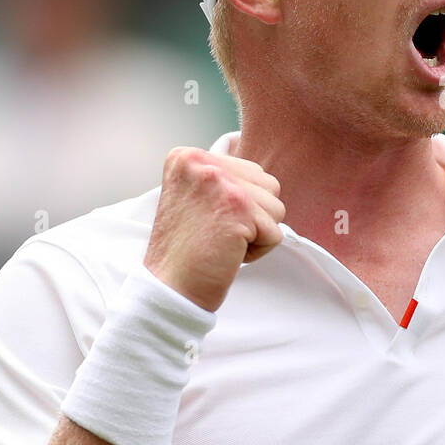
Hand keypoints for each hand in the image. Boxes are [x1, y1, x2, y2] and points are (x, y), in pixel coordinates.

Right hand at [142, 146, 284, 311]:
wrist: (167, 288)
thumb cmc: (186, 249)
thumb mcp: (195, 196)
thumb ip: (224, 178)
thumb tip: (263, 177)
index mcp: (187, 156)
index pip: (251, 171)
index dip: (240, 205)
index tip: (206, 221)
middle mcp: (201, 162)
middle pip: (268, 185)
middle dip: (253, 216)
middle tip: (215, 233)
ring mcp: (220, 183)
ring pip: (276, 207)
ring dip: (256, 233)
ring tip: (220, 242)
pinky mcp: (238, 209)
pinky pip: (276, 233)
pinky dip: (258, 251)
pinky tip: (226, 254)